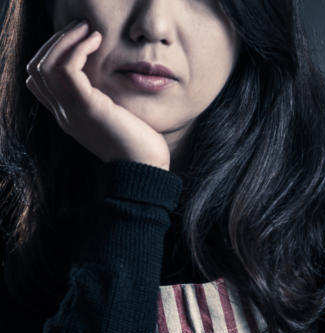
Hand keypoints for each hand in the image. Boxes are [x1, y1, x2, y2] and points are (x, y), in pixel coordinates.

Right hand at [24, 20, 170, 170]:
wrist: (147, 171)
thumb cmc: (141, 146)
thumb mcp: (116, 118)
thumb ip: (105, 101)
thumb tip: (112, 78)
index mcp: (68, 116)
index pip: (39, 81)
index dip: (51, 55)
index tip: (78, 41)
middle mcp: (63, 114)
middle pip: (36, 69)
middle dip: (55, 42)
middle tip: (81, 27)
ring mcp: (71, 111)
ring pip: (46, 65)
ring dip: (65, 40)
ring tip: (87, 29)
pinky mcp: (88, 108)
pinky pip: (67, 69)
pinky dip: (78, 49)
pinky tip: (96, 41)